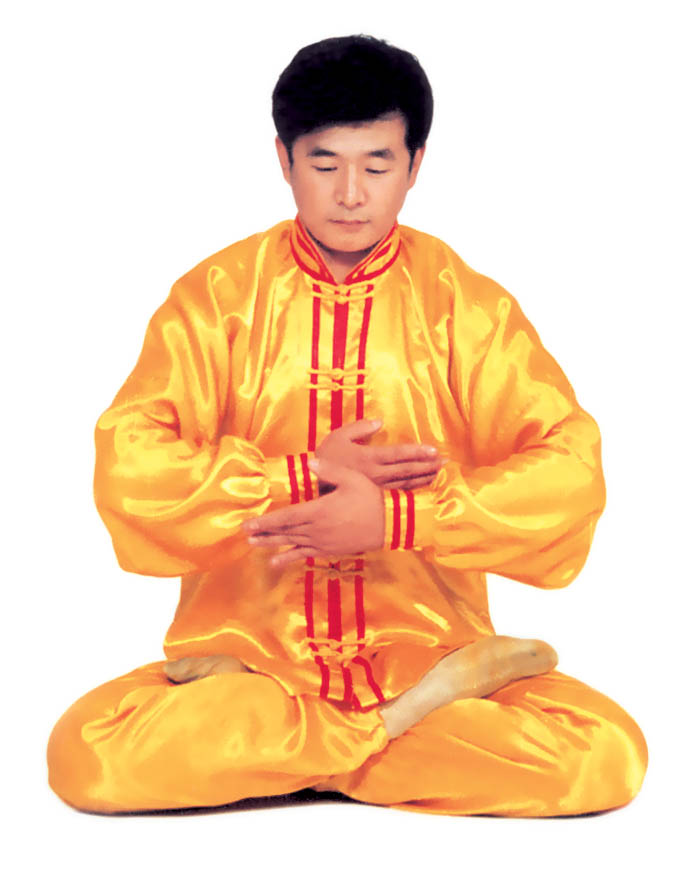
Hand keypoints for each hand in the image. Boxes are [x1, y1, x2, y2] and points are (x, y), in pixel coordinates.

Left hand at [242, 458, 383, 569]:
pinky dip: (288, 558)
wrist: (389, 524)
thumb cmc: (371, 499)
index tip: (247, 524)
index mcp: (319, 510)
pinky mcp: (328, 550)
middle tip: (244, 534)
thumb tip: (309, 462)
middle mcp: (317, 529)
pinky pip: (304, 555)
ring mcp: (322, 542)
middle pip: (284, 531)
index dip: (265, 521)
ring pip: (291, 543)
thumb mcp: (352, 478)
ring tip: (253, 545)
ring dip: (271, 544)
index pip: (286, 517)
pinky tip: (275, 562)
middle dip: (263, 533)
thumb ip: (329, 470)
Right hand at [316, 419, 447, 491]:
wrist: (312, 486)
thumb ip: (359, 427)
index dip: (418, 452)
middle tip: (447, 462)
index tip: (434, 450)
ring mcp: (377, 487)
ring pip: (406, 482)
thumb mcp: (338, 436)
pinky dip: (414, 489)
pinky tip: (425, 485)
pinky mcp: (375, 496)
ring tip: (441, 472)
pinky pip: (399, 493)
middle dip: (429, 465)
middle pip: (408, 470)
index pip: (399, 454)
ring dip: (425, 477)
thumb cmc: (326, 457)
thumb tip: (379, 421)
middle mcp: (376, 474)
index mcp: (369, 458)